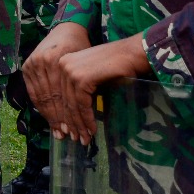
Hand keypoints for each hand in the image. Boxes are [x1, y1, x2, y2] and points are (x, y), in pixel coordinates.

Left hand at [23, 25, 149, 143]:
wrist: (133, 54)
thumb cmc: (117, 67)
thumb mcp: (92, 78)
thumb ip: (80, 91)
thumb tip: (74, 116)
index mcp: (63, 63)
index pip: (60, 94)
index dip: (65, 115)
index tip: (69, 131)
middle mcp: (63, 64)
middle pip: (64, 100)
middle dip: (71, 123)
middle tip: (77, 139)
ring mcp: (70, 70)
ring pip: (72, 105)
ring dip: (80, 125)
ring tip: (85, 139)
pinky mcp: (81, 78)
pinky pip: (82, 105)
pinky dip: (87, 119)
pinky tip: (92, 130)